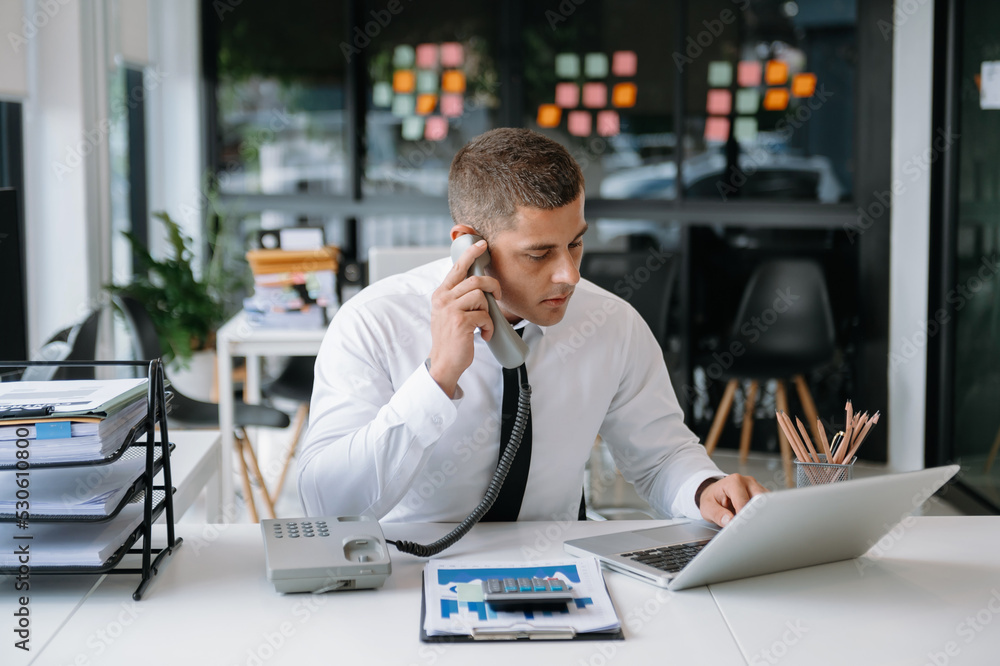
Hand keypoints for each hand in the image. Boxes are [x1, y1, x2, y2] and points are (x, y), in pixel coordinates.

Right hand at [428, 239, 501, 397]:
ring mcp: (450, 309)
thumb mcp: (449, 313)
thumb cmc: (452, 338)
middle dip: (492, 286)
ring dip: (488, 311)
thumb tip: (480, 283)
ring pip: (480, 297)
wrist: (444, 362)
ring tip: (483, 324)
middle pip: (475, 280)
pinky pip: (484, 316)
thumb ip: (459, 296)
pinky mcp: (460, 321)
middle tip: (497, 296)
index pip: (457, 268)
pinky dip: (488, 326)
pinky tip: (483, 335)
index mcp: (441, 294)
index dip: (470, 254)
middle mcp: (443, 299)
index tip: (482, 244)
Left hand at [698, 474, 767, 526]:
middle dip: (756, 514)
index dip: (744, 516)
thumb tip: (729, 521)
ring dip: (761, 514)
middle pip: (759, 500)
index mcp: (734, 481)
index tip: (742, 526)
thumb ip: (717, 514)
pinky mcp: (762, 494)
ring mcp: (757, 487)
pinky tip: (757, 520)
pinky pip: (768, 505)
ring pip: (767, 502)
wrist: (714, 493)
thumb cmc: (712, 499)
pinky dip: (764, 513)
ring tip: (752, 524)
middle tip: (750, 527)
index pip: (744, 501)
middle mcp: (748, 482)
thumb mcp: (707, 507)